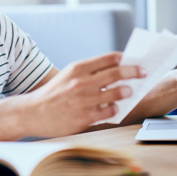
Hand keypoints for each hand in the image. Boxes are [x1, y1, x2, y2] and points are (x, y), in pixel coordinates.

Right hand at [24, 52, 145, 136]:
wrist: (32, 112)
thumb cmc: (54, 93)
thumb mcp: (68, 75)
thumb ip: (89, 72)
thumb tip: (116, 69)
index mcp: (78, 68)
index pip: (109, 58)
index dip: (126, 58)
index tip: (135, 60)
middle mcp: (82, 82)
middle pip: (117, 73)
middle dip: (134, 72)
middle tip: (143, 73)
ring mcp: (84, 100)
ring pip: (117, 92)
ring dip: (127, 91)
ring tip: (129, 91)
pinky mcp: (85, 117)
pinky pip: (110, 111)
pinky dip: (115, 108)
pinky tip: (114, 107)